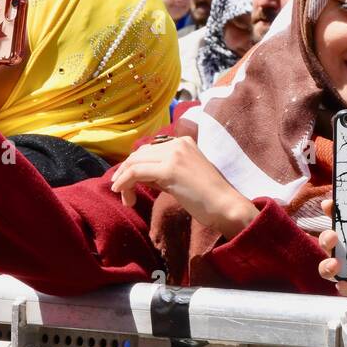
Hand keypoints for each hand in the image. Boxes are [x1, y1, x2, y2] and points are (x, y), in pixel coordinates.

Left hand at [110, 136, 257, 235]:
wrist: (224, 204)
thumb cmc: (206, 195)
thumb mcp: (181, 175)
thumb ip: (162, 170)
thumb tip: (136, 174)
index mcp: (184, 142)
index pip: (149, 149)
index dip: (135, 165)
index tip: (129, 183)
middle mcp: (178, 143)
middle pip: (139, 154)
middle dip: (125, 172)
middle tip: (122, 192)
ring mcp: (174, 155)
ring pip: (135, 162)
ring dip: (123, 179)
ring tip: (124, 197)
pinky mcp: (169, 170)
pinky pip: (136, 172)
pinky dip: (124, 182)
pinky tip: (122, 193)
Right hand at [315, 199, 346, 296]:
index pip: (339, 219)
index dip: (331, 211)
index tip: (329, 204)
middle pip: (330, 243)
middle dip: (327, 238)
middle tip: (333, 236)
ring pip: (332, 267)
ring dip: (328, 265)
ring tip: (334, 264)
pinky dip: (344, 286)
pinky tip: (344, 284)